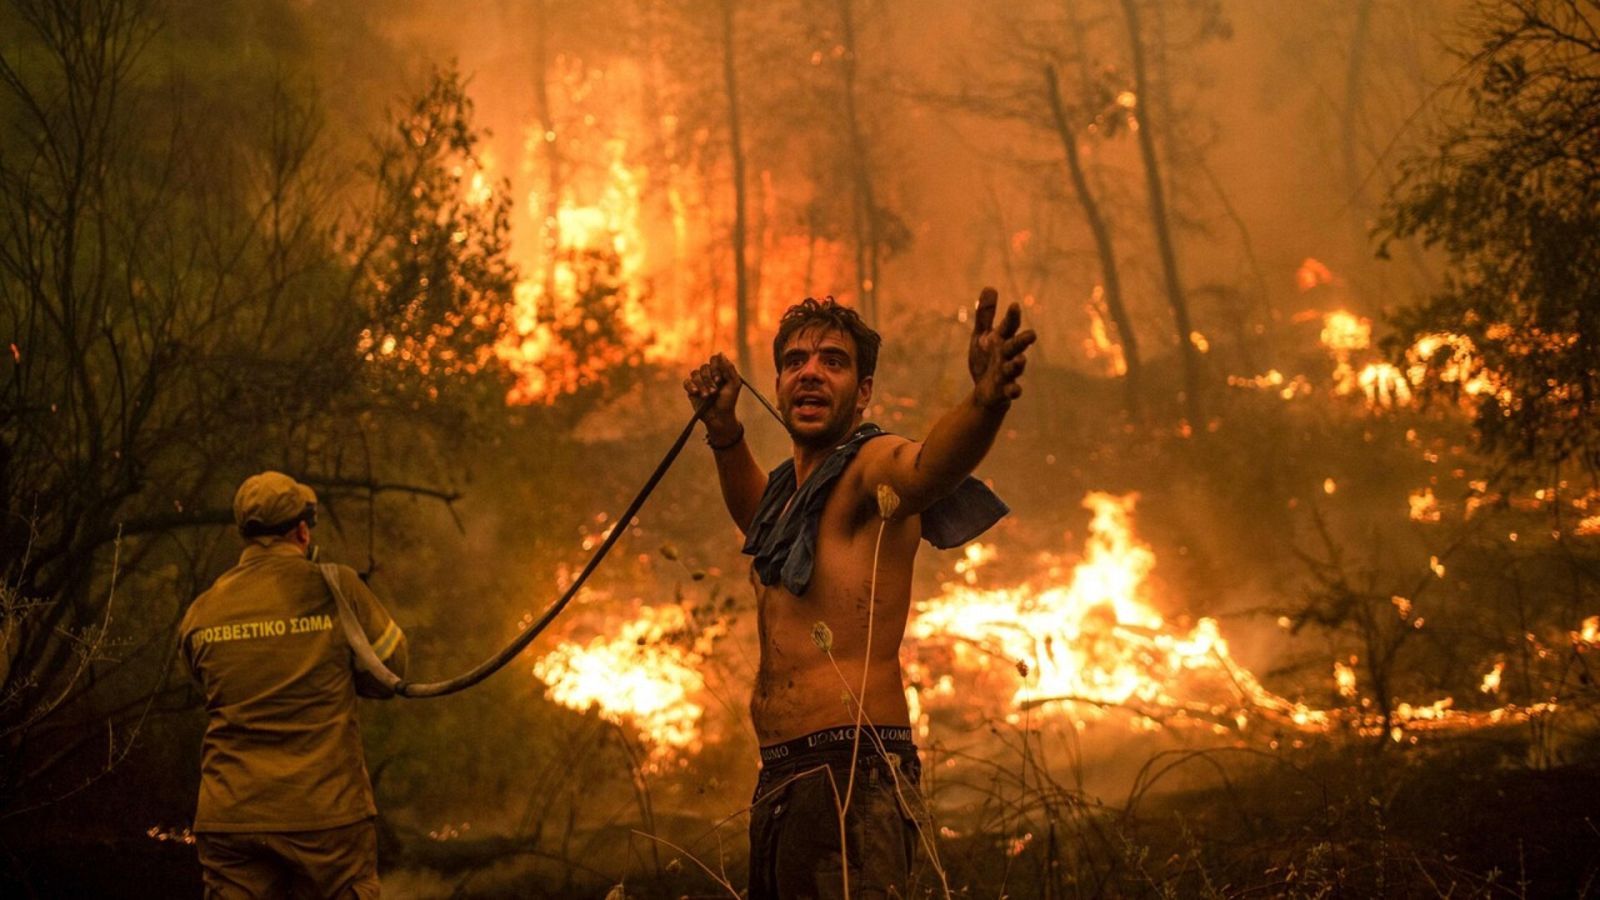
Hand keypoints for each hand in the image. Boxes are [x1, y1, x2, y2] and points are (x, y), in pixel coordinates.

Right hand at [684, 353, 742, 440]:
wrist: (720, 417)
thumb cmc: (729, 401)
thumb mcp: (734, 384)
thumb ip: (729, 368)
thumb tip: (720, 353)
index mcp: (720, 371)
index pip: (714, 360)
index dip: (715, 368)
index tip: (720, 380)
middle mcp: (709, 374)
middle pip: (704, 367)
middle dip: (709, 380)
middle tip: (715, 391)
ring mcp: (699, 382)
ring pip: (695, 374)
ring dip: (702, 385)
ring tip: (707, 396)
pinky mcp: (691, 390)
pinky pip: (686, 382)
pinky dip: (691, 386)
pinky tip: (696, 393)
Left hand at [968, 287, 1036, 408]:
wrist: (985, 392)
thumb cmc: (986, 360)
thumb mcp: (982, 336)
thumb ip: (985, 315)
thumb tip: (989, 287)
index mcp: (1002, 340)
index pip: (1009, 326)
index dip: (1012, 317)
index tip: (1014, 305)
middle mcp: (1008, 355)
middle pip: (1017, 346)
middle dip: (1023, 340)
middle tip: (1031, 335)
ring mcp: (1008, 373)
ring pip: (1015, 368)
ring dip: (1018, 364)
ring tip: (1020, 360)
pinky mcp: (1004, 391)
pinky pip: (1011, 391)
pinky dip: (1014, 390)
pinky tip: (1016, 391)